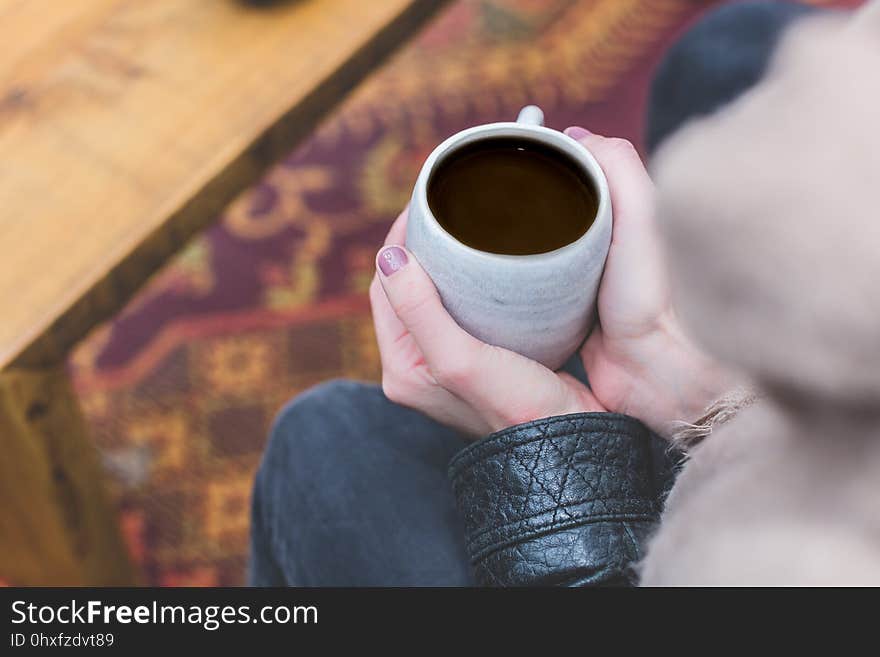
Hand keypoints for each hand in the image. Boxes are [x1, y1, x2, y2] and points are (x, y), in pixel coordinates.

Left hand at [369, 128, 732, 436]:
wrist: (566, 444)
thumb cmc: (515, 408)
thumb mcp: (458, 359)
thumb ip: (419, 309)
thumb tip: (388, 255)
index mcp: (400, 368)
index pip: (384, 287)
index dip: (397, 242)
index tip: (422, 205)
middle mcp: (417, 366)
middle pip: (406, 288)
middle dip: (419, 248)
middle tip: (446, 209)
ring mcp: (447, 363)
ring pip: (434, 296)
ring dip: (443, 263)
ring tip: (464, 227)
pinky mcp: (478, 360)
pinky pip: (461, 308)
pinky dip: (468, 282)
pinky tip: (489, 263)